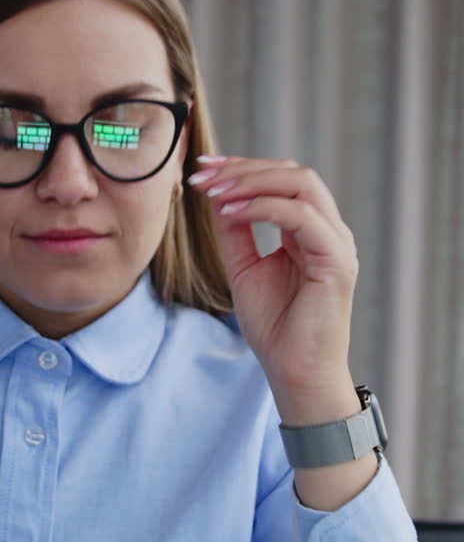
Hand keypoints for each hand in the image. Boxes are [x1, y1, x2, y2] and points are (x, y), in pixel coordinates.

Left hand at [188, 155, 358, 404]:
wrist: (295, 374)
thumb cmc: (275, 327)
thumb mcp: (244, 268)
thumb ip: (236, 231)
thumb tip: (219, 193)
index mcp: (311, 231)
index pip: (283, 180)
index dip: (243, 167)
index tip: (203, 169)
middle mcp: (329, 231)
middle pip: (294, 173)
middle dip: (244, 168)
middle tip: (204, 176)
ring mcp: (337, 244)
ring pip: (302, 185)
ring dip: (253, 182)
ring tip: (215, 192)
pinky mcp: (337, 261)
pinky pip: (303, 216)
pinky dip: (264, 207)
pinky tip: (232, 212)